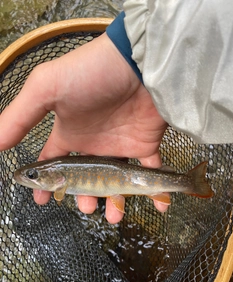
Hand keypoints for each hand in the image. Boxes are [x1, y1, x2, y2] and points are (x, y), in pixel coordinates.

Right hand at [0, 32, 167, 222]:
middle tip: (86, 207)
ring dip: (114, 202)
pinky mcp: (145, 145)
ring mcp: (120, 146)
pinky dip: (156, 191)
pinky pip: (151, 172)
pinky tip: (157, 206)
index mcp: (70, 133)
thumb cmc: (91, 73)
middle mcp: (94, 143)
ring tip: (114, 212)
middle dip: (84, 198)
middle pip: (86, 180)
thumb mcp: (45, 89)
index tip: (43, 201)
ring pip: (116, 183)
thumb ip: (19, 117)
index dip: (48, 183)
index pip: (53, 162)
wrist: (137, 62)